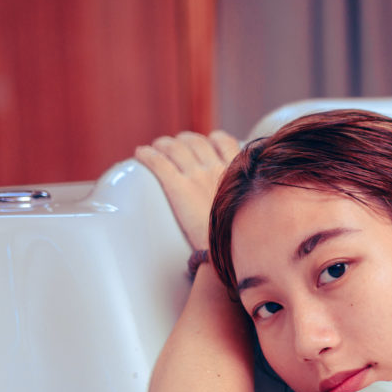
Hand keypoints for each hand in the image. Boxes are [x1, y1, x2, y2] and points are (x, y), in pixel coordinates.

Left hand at [135, 130, 240, 251]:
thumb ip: (242, 200)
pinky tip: (140, 153)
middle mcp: (216, 169)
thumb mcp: (250, 211)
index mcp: (235, 173)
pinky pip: (159, 162)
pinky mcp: (178, 188)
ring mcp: (196, 177)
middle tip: (174, 148)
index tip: (204, 145)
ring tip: (156, 148)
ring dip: (163, 144)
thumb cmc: (240, 237)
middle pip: (196, 141)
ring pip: (175, 147)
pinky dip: (148, 155)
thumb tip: (239, 206)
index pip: (224, 141)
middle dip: (183, 141)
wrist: (230, 251)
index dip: (210, 140)